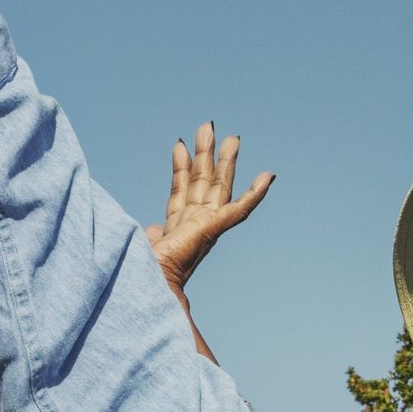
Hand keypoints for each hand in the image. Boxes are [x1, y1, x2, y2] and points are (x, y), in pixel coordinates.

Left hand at [145, 125, 274, 288]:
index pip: (181, 192)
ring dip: (225, 160)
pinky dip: (255, 193)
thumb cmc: (144, 271)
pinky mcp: (215, 228)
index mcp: (176, 231)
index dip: (179, 169)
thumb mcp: (146, 245)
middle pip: (202, 182)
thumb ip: (153, 236)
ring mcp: (206, 226)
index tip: (179, 146)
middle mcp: (193, 226)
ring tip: (231, 136)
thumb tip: (155, 229)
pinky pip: (240, 208)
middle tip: (207, 127)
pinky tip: (268, 176)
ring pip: (219, 185)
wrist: (151, 283)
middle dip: (205, 154)